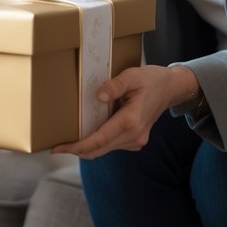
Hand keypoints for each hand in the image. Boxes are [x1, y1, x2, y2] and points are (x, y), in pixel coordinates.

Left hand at [51, 66, 197, 159]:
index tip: (59, 148)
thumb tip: (98, 96)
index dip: (77, 146)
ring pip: (105, 149)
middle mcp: (134, 135)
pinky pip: (112, 145)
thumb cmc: (151, 79)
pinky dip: (97, 143)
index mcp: (131, 120)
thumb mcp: (133, 75)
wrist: (171, 88)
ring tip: (67, 141)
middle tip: (55, 147)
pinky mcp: (136, 140)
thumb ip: (115, 85)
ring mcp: (136, 140)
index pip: (99, 139)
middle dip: (76, 150)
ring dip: (87, 147)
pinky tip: (86, 135)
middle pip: (99, 149)